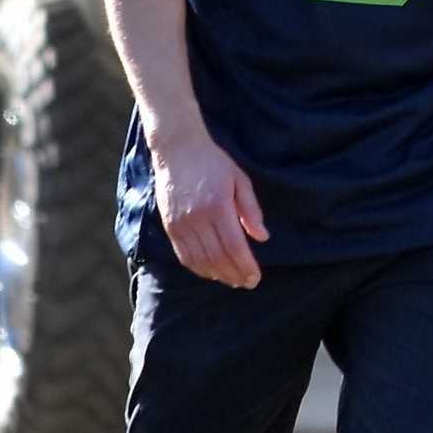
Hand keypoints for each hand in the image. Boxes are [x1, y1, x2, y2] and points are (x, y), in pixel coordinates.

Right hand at [151, 131, 269, 287]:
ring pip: (200, 260)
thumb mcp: (240, 180)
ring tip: (232, 281)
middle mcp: (197, 218)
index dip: (246, 266)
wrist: (177, 149)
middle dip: (234, 274)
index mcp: (218, 206)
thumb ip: (251, 210)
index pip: (234, 246)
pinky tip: (210, 273)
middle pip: (218, 257)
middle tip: (247, 283)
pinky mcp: (169, 226)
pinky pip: (183, 255)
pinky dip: (198, 268)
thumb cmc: (213, 163)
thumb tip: (262, 238)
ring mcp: (181, 223)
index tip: (255, 278)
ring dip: (218, 275)